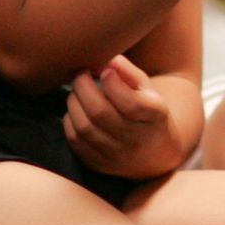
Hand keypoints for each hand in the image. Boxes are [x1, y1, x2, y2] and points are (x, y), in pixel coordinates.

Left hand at [63, 54, 181, 176]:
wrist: (154, 155)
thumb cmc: (146, 112)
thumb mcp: (146, 89)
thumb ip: (126, 71)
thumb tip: (103, 61)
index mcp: (154, 116)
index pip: (131, 103)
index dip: (113, 84)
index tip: (105, 71)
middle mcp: (135, 140)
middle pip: (100, 113)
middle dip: (83, 87)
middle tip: (82, 74)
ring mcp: (116, 155)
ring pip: (84, 127)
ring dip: (74, 102)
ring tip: (78, 91)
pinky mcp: (98, 164)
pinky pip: (75, 140)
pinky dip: (70, 120)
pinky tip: (77, 109)